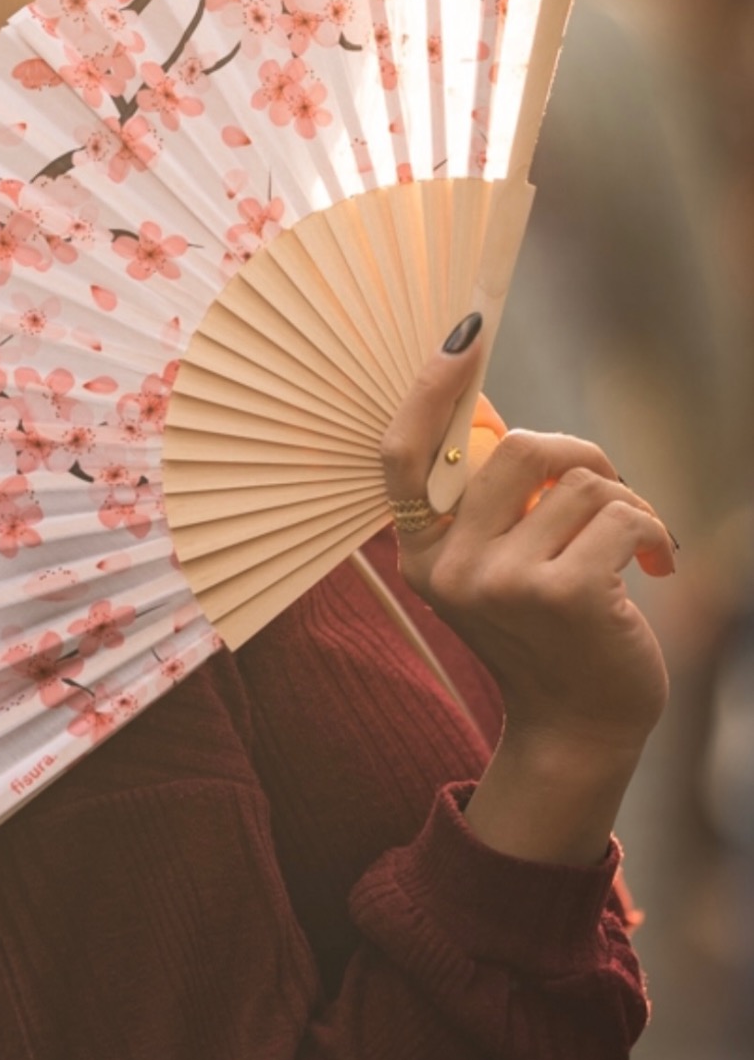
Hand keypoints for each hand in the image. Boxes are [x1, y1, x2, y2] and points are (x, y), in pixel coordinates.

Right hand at [380, 317, 675, 863]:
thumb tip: (492, 414)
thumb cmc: (547, 631)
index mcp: (423, 554)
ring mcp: (503, 582)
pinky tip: (654, 570)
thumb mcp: (495, 567)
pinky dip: (652, 533)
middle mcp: (450, 568)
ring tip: (632, 548)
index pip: (405, 455)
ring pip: (581, 481)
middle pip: (518, 449)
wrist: (580, 726)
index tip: (464, 332)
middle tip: (608, 492)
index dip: (431, 389)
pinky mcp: (563, 592)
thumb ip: (487, 504)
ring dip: (625, 505)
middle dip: (580, 458)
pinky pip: (622, 514)